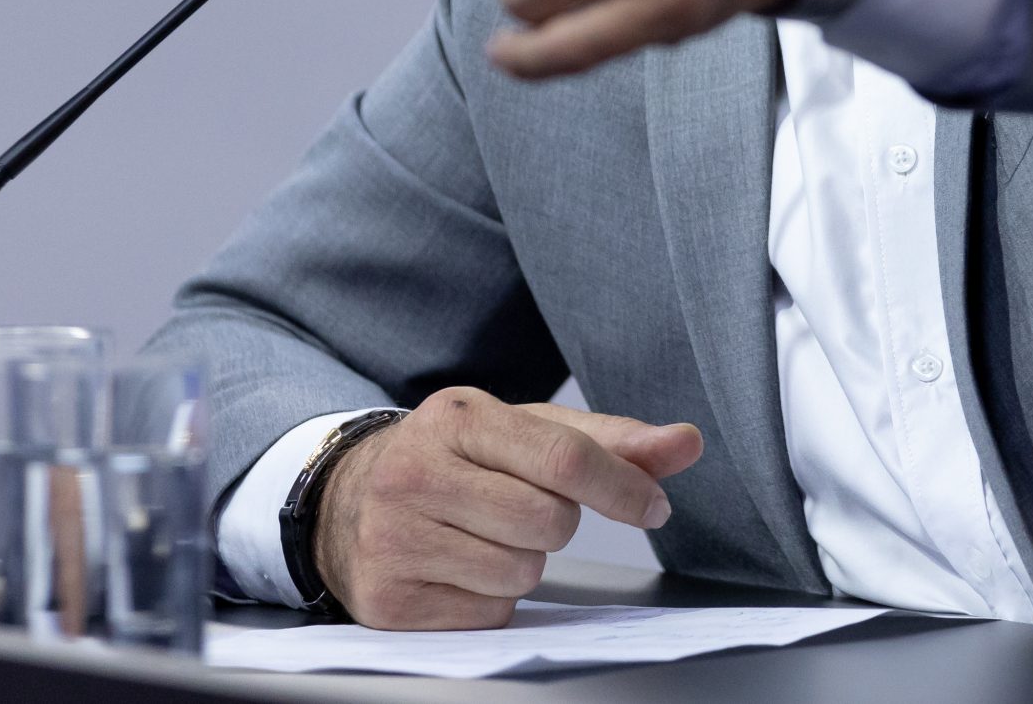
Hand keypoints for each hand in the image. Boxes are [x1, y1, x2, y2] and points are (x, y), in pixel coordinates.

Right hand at [312, 389, 704, 629]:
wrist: (346, 500)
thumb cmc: (457, 461)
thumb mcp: (524, 431)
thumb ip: (610, 440)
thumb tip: (686, 443)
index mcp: (458, 417)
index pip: (563, 456)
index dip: (623, 487)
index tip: (655, 506)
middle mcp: (415, 473)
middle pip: (548, 522)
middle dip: (556, 523)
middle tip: (521, 509)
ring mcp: (393, 538)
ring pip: (520, 573)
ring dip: (522, 563)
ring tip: (483, 536)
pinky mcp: (386, 600)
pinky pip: (487, 615)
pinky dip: (488, 599)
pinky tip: (457, 568)